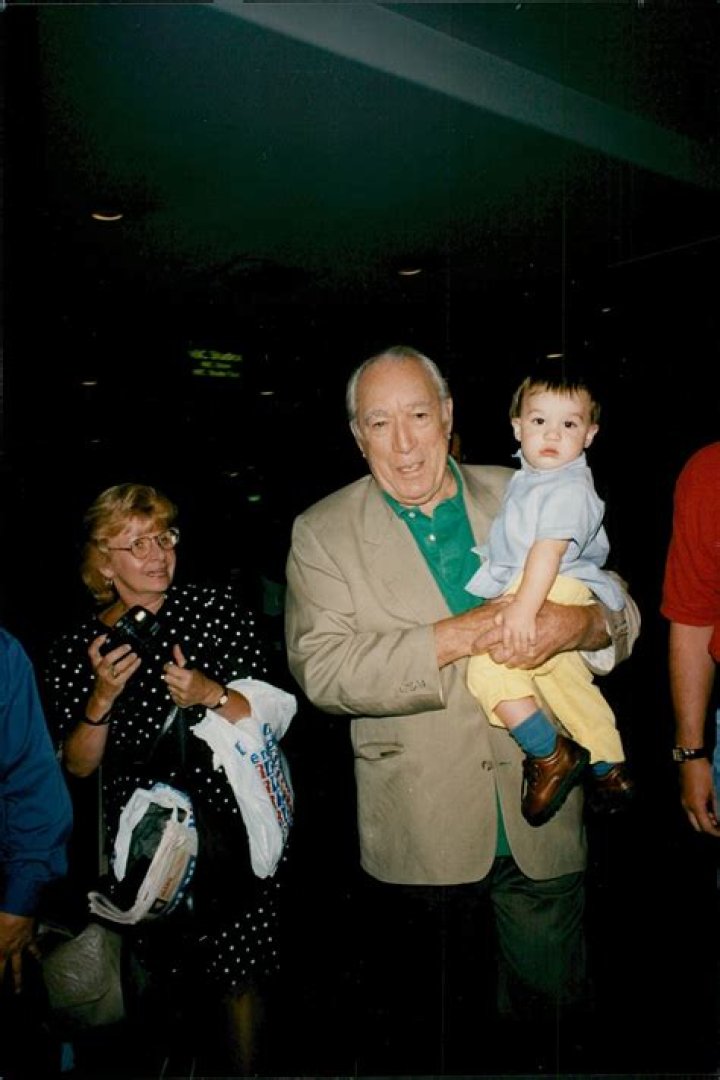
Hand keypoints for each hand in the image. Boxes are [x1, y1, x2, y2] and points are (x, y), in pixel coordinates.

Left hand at [0, 912, 35, 993]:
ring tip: (18, 990)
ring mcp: (19, 948)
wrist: (19, 908)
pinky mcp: (29, 939)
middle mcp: (8, 952)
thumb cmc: (2, 917)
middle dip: (4, 984)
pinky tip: (39, 959)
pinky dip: (36, 955)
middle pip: (4, 973)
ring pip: (18, 967)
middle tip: (9, 994)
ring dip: (18, 980)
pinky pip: (33, 949)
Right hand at [88, 634, 141, 704]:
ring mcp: (108, 677)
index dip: (96, 643)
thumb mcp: (100, 666)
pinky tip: (138, 661)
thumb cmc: (104, 676)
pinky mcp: (116, 684)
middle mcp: (100, 670)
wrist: (101, 695)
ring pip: (119, 667)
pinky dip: (133, 666)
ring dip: (129, 659)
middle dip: (119, 651)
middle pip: (108, 659)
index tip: (105, 635)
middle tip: (129, 646)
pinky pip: (126, 674)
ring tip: (135, 654)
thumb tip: (122, 644)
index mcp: (95, 664)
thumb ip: (105, 657)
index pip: (91, 652)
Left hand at [163, 645, 221, 708]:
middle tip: (176, 675)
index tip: (171, 666)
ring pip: (168, 687)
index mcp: (187, 676)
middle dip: (170, 676)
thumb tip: (175, 647)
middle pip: (166, 678)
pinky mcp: (180, 703)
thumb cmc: (199, 678)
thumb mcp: (191, 667)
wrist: (207, 693)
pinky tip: (182, 691)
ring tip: (180, 684)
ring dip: (173, 685)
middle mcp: (184, 687)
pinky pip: (172, 696)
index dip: (168, 666)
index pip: (169, 669)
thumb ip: (180, 658)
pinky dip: (175, 693)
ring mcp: (182, 696)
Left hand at [472, 598, 592, 667]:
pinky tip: (517, 655)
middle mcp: (520, 643)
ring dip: (504, 658)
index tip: (473, 647)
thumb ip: (506, 605)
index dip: (479, 644)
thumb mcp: (526, 604)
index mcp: (515, 628)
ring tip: (504, 652)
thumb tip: (491, 605)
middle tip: (490, 650)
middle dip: (491, 654)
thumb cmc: (546, 611)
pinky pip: (519, 666)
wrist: (567, 625)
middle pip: (496, 656)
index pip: (490, 639)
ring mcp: (528, 654)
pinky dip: (516, 661)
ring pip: (507, 663)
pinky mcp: (535, 660)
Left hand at [494, 600, 536, 652]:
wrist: (526, 603)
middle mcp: (516, 629)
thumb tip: (495, 626)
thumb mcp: (502, 612)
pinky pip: (532, 639)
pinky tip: (532, 648)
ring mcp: (525, 629)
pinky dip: (532, 644)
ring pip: (524, 642)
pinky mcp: (532, 629)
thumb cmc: (513, 608)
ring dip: (523, 649)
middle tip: (514, 656)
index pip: (506, 639)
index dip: (506, 646)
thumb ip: (497, 619)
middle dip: (515, 650)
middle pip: (516, 642)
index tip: (505, 652)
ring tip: (523, 654)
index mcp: (508, 625)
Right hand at [678, 758, 719, 836]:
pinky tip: (709, 809)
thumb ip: (716, 805)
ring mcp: (684, 801)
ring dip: (704, 821)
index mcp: (696, 805)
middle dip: (709, 829)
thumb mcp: (713, 790)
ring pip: (694, 819)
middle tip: (719, 826)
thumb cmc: (703, 772)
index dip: (716, 832)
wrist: (690, 759)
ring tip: (716, 818)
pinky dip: (700, 814)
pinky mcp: (684, 797)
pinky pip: (691, 811)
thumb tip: (719, 817)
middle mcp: (688, 806)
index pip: (706, 826)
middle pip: (698, 826)